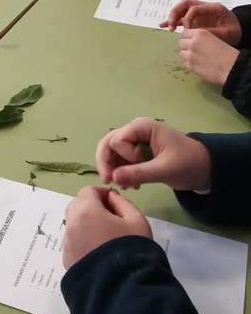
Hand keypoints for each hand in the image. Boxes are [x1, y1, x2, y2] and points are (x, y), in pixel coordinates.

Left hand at [62, 186, 151, 268]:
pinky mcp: (67, 261)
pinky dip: (83, 240)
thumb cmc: (132, 248)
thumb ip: (122, 203)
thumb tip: (111, 198)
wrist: (124, 287)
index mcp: (85, 211)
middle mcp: (71, 225)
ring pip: (74, 225)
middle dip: (92, 206)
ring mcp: (67, 244)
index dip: (102, 193)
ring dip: (86, 224)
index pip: (88, 191)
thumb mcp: (137, 220)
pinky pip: (73, 242)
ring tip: (106, 236)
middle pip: (77, 206)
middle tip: (112, 217)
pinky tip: (99, 251)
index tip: (115, 201)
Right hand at [96, 116, 210, 191]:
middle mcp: (134, 131)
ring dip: (114, 170)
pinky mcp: (137, 153)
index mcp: (142, 127)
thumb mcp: (165, 170)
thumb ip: (139, 173)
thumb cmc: (189, 163)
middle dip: (107, 163)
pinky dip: (121, 172)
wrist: (206, 169)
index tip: (139, 167)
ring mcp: (134, 141)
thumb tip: (114, 178)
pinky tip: (132, 185)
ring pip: (111, 153)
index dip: (123, 156)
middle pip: (108, 144)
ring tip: (126, 186)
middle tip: (109, 182)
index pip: (117, 140)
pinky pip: (120, 160)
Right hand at [160, 0, 241, 43]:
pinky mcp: (194, 19)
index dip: (188, 18)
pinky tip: (163, 25)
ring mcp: (198, 13)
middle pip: (185, 4)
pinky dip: (172, 21)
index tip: (189, 30)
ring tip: (168, 27)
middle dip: (176, 13)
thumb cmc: (234, 31)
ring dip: (173, 17)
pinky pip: (181, 18)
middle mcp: (203, 7)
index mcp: (213, 7)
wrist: (237, 31)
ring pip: (181, 10)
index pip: (194, 8)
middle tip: (173, 25)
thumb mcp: (226, 33)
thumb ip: (212, 32)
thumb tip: (195, 33)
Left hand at [179, 28, 239, 85]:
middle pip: (180, 43)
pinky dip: (191, 64)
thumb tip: (189, 40)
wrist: (232, 67)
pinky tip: (200, 65)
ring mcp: (190, 55)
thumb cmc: (227, 53)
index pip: (184, 33)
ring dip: (187, 55)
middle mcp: (192, 42)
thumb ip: (200, 38)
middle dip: (185, 46)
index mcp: (200, 33)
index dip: (187, 37)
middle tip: (194, 50)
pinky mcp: (190, 66)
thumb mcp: (214, 38)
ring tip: (198, 58)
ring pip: (181, 53)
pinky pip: (186, 63)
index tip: (191, 41)